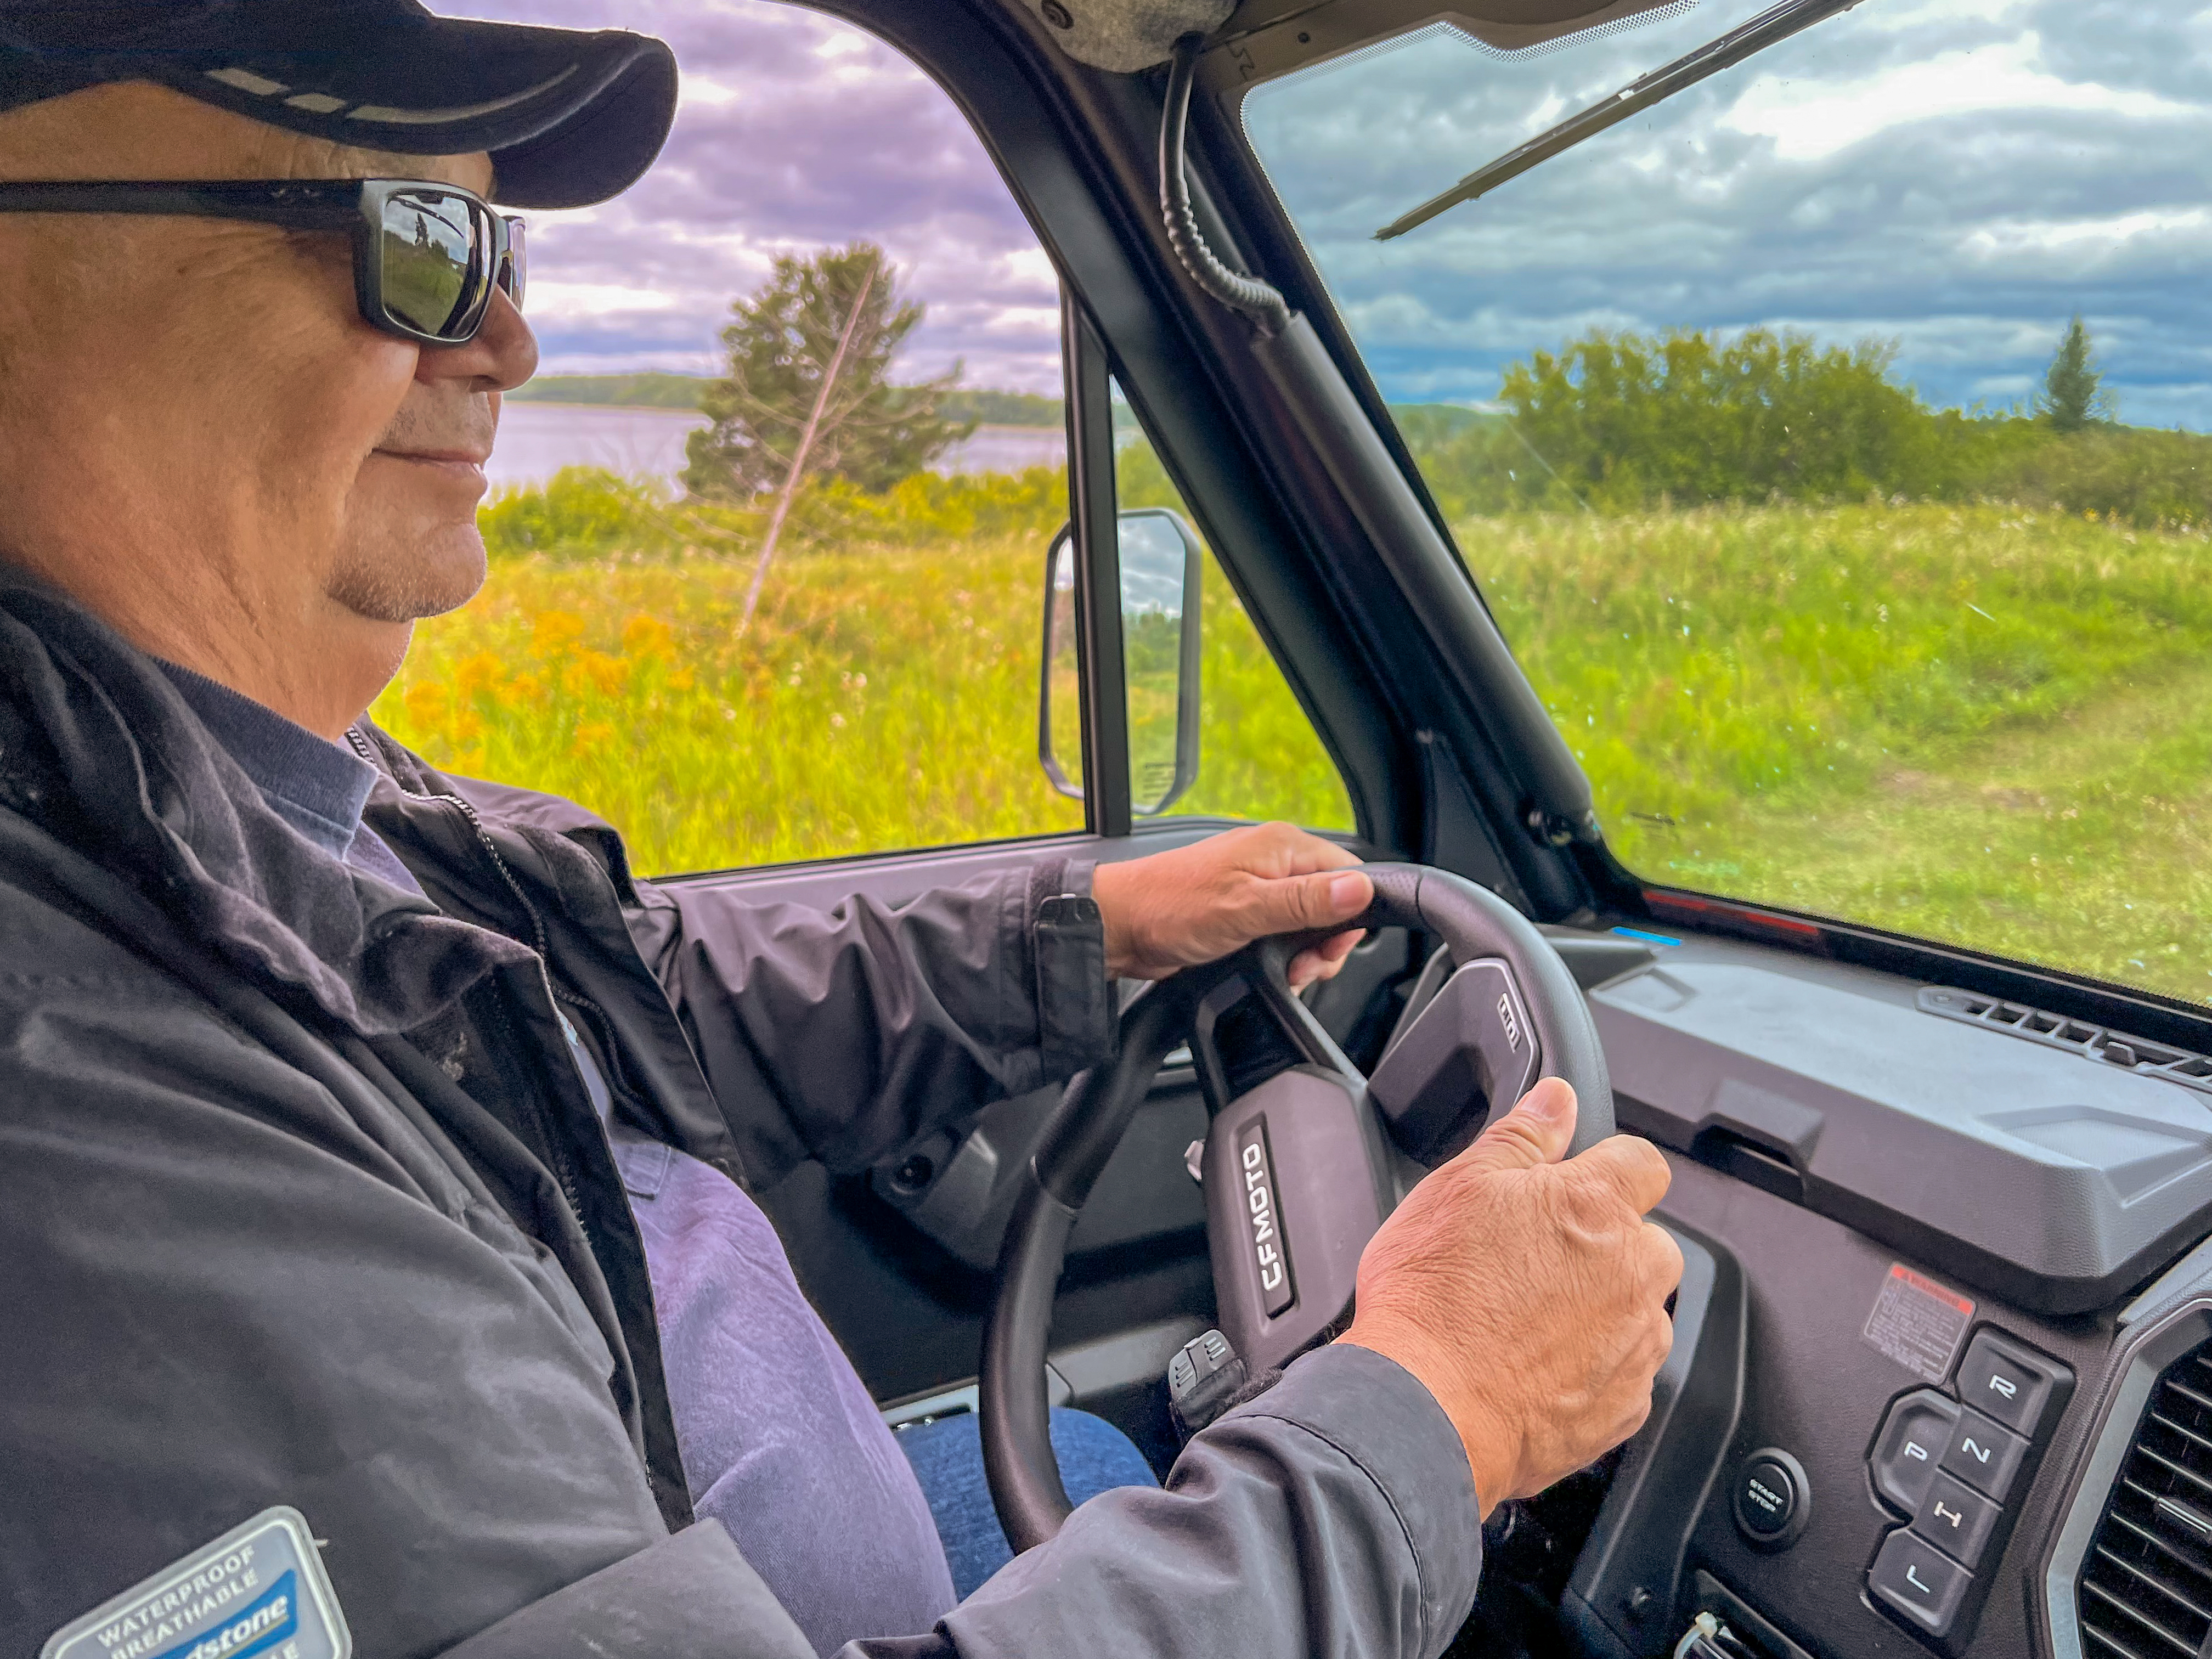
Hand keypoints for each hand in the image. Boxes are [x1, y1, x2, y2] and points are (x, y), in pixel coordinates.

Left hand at [1090, 822, 1372, 988]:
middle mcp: (1272, 862)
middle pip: (1331, 903)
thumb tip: (1359, 889)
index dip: (1349, 913)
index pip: (1347, 873)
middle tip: (1303, 966)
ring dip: (1302, 955)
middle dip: (1324, 942)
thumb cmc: (1169, 908)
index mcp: (1281, 847)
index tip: (1330, 945)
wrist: (1119, 927)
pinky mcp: (1242, 913)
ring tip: (1282, 970)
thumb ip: (1305, 901)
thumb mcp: (1246, 908)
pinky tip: (1270, 970)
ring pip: (1307, 924)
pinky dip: (1282, 956)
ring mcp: (1256, 888)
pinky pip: (1281, 935)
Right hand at [1340, 1078, 1681, 1516]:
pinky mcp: (1625, 1407)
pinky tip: (1534, 1368)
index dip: (1608, 1168)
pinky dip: (1592, 1370)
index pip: (1643, 1164)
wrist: (1425, 1408)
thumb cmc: (1433, 1297)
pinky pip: (1624, 1374)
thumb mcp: (1459, 1186)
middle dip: (1605, 1246)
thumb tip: (1557, 1099)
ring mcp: (1635, 1344)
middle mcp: (1633, 1273)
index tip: (1577, 1185)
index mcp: (1595, 1207)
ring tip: (1526, 1321)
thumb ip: (1521, 1137)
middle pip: (1647, 1242)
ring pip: (1639, 1311)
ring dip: (1601, 1309)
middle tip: (1532, 1262)